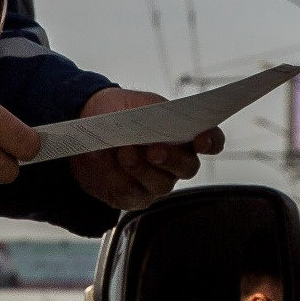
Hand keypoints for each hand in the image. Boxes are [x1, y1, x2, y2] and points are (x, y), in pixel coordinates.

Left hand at [70, 86, 222, 211]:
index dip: (212, 142)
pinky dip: (114, 174)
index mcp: (184, 135)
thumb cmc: (120, 112)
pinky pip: (130, 192)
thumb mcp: (136, 104)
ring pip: (160, 184)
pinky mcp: (134, 196)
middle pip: (187, 168)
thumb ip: (152, 112)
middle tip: (154, 150)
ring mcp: (157, 182)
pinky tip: (102, 158)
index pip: (211, 141)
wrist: (88, 127)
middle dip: (171, 159)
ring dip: (140, 168)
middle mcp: (176, 162)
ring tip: (122, 152)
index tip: (201, 140)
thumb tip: (157, 123)